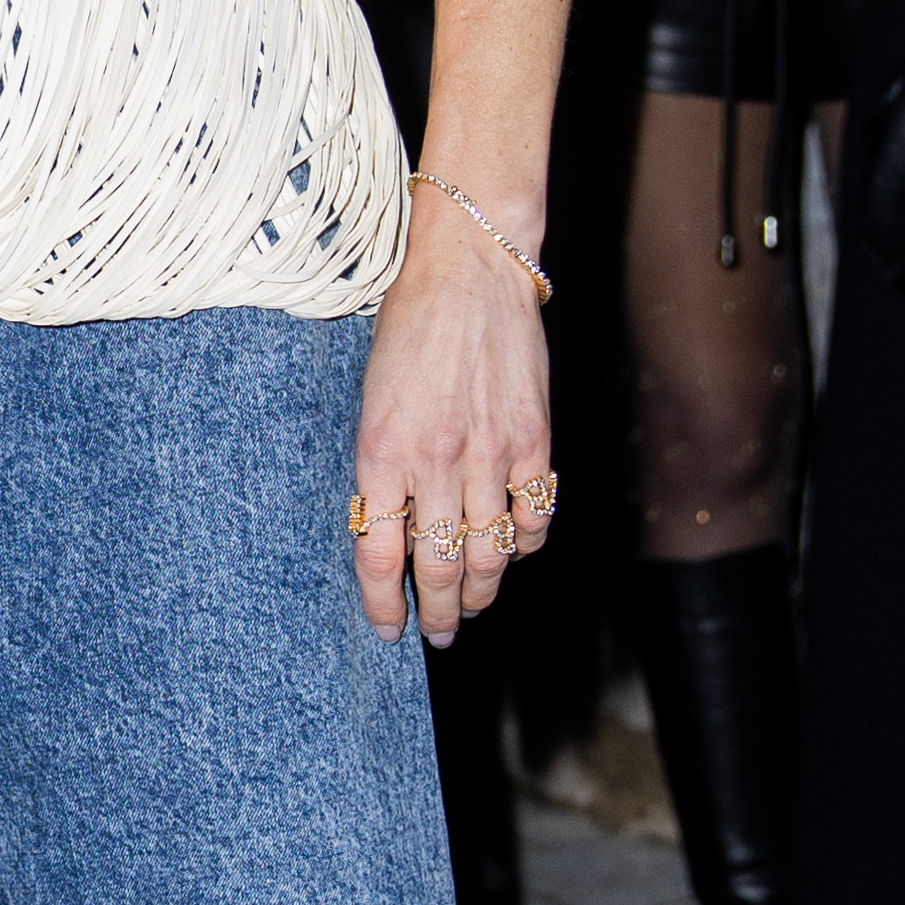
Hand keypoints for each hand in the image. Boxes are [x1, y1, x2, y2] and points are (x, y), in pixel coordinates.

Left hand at [350, 199, 556, 649]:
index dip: (382, 604)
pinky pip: (534, 516)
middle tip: (436, 634)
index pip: (379, 556)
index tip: (386, 628)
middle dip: (435, 613)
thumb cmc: (410, 327)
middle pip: (437, 567)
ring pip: (488, 553)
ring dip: (478, 592)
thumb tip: (390, 529)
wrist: (470, 270)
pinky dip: (524, 546)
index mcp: (381, 451)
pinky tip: (512, 553)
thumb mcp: (370, 399)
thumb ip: (381, 465)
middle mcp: (436, 461)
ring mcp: (491, 454)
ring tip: (470, 609)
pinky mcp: (534, 441)